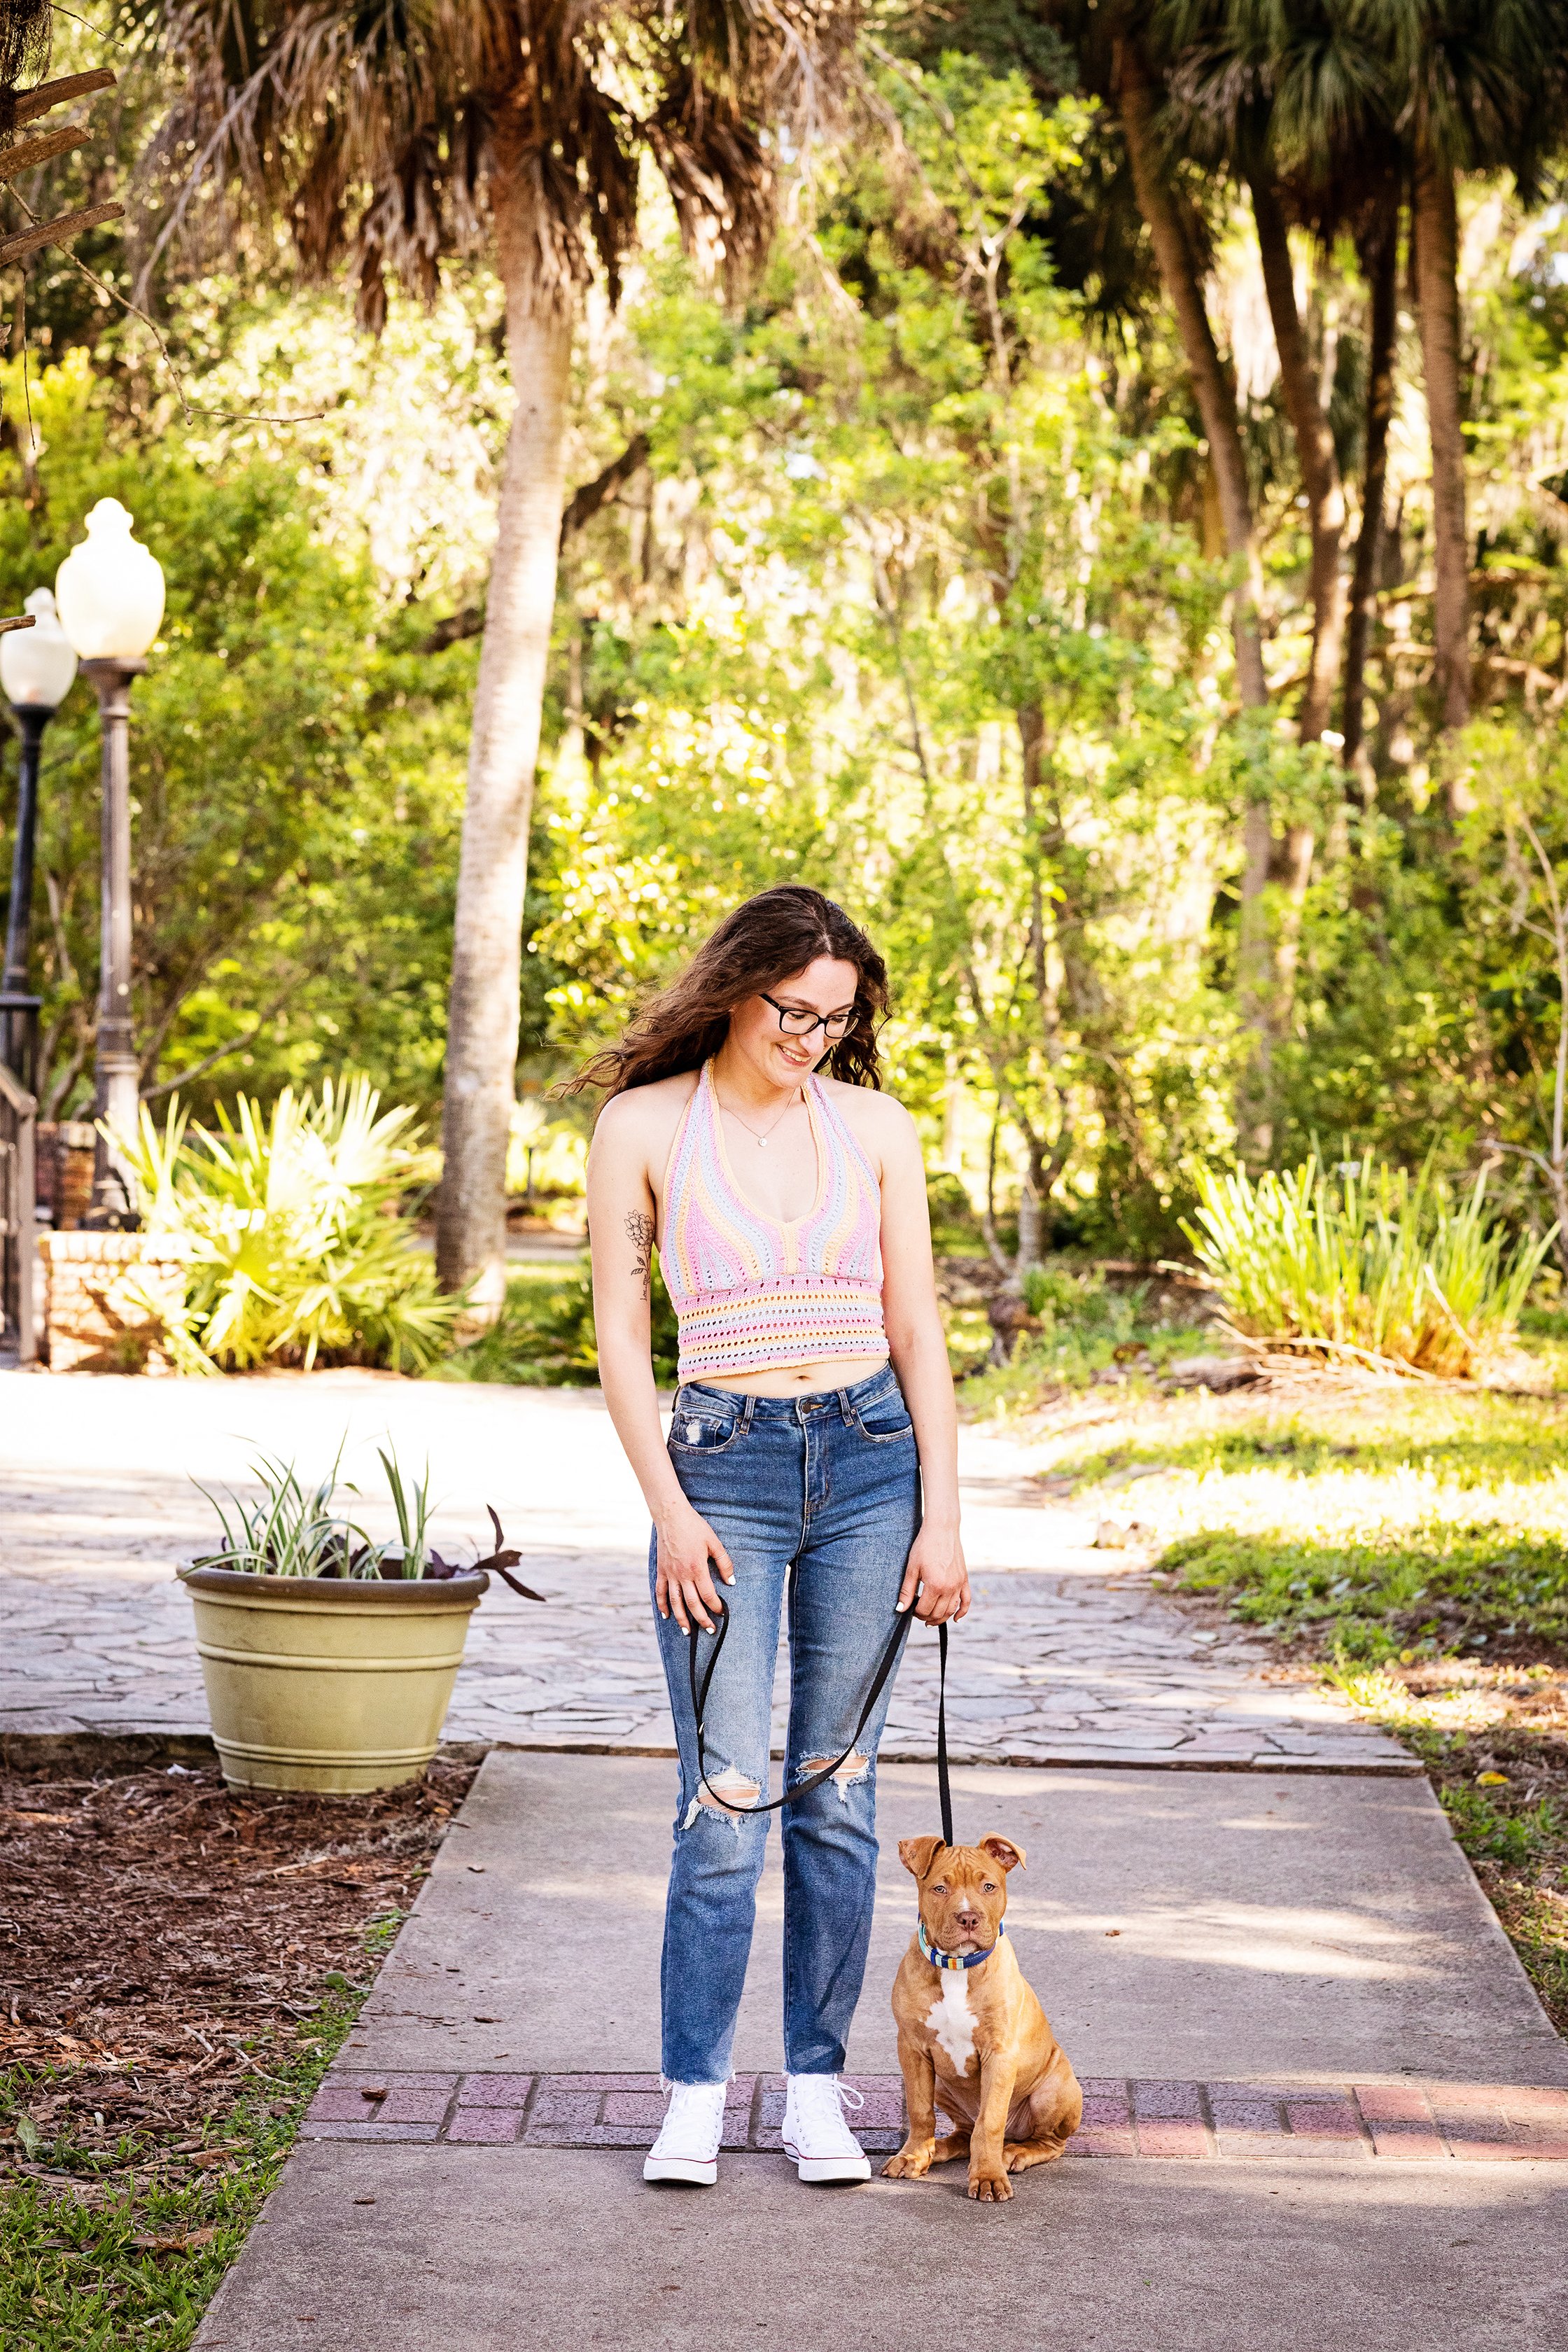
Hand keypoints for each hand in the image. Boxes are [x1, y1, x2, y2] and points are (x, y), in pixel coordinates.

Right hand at [654, 1498, 734, 1632]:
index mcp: (697, 1568)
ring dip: (681, 1619)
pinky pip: (660, 1592)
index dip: (715, 1606)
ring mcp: (669, 1574)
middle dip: (702, 1619)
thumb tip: (731, 1582)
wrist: (671, 1516)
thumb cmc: (695, 1527)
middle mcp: (682, 1574)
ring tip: (688, 1632)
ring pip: (675, 1602)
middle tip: (710, 1630)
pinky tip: (667, 1615)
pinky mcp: (661, 1570)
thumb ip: (724, 1563)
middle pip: (692, 1604)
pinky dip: (662, 1605)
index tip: (722, 1612)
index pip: (708, 1594)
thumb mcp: (714, 1542)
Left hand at [897, 1520, 968, 1624]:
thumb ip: (907, 1591)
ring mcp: (959, 1584)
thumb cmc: (924, 1546)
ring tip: (930, 1620)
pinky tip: (955, 1619)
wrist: (942, 1529)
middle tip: (917, 1612)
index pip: (925, 1609)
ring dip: (941, 1618)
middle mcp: (950, 1587)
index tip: (910, 1608)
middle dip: (926, 1616)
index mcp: (935, 1585)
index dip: (915, 1612)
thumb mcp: (912, 1568)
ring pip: (951, 1610)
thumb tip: (900, 1609)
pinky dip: (962, 1612)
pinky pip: (967, 1601)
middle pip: (938, 1613)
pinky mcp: (964, 1579)